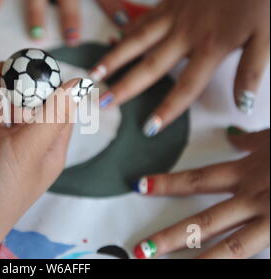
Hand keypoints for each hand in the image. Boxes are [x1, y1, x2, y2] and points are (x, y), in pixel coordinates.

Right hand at [91, 0, 269, 136]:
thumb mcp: (267, 36)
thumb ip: (251, 71)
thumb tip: (242, 105)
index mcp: (212, 46)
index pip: (186, 87)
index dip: (167, 109)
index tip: (149, 127)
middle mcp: (185, 33)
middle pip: (150, 67)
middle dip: (125, 87)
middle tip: (102, 102)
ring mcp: (173, 15)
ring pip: (137, 41)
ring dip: (113, 59)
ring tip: (93, 74)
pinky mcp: (169, 0)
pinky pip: (142, 20)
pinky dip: (126, 32)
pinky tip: (112, 41)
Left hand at [133, 128, 269, 258]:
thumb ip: (250, 140)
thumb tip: (232, 134)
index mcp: (246, 172)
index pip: (198, 179)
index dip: (167, 184)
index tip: (141, 186)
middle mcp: (253, 197)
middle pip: (204, 220)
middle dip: (171, 237)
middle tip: (143, 250)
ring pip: (232, 245)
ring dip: (202, 260)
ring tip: (174, 270)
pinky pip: (256, 251)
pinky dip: (239, 263)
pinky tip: (221, 268)